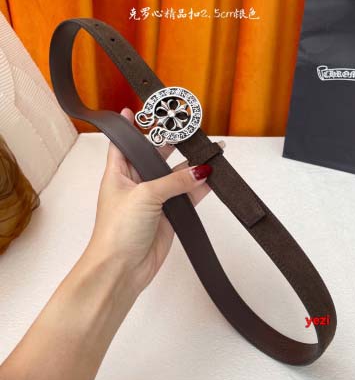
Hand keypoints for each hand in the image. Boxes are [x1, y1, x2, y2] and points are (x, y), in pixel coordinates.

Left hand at [87, 108, 222, 294]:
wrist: (123, 268)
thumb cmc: (117, 230)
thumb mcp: (145, 196)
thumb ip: (174, 181)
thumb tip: (200, 171)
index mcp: (119, 173)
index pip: (124, 144)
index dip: (130, 128)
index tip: (138, 111)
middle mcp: (136, 183)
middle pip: (155, 156)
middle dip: (170, 143)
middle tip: (188, 130)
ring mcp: (154, 200)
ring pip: (175, 176)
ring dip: (191, 165)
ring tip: (209, 151)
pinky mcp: (169, 215)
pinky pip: (187, 196)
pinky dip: (199, 187)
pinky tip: (211, 177)